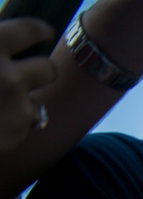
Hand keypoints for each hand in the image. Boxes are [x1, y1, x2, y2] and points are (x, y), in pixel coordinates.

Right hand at [0, 19, 56, 151]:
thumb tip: (3, 47)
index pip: (29, 31)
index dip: (39, 32)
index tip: (45, 34)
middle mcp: (8, 76)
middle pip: (48, 69)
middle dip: (41, 73)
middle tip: (26, 75)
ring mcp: (16, 107)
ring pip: (36, 102)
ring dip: (21, 102)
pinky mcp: (17, 132)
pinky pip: (23, 125)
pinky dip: (11, 125)